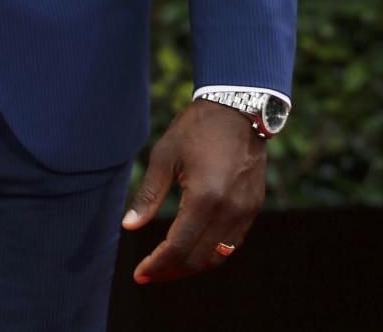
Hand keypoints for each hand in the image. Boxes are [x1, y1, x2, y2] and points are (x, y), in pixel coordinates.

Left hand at [120, 97, 265, 282]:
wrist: (238, 108)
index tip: (139, 274)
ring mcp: (245, 210)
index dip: (158, 265)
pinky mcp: (253, 207)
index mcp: (204, 197)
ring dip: (192, 266)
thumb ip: (148, 196)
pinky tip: (193, 249)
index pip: (178, 247)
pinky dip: (211, 253)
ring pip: (218, 256)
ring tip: (168, 267)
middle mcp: (229, 210)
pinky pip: (232, 243)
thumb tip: (128, 227)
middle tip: (150, 274)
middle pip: (198, 259)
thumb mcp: (164, 156)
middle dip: (171, 271)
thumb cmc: (196, 128)